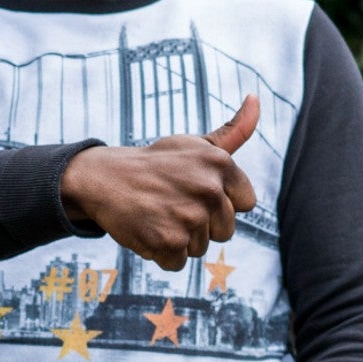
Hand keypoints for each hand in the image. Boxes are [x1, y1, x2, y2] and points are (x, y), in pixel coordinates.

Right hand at [59, 95, 258, 269]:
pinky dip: (161, 253)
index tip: (197, 191)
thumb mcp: (197, 143)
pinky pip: (178, 262)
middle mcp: (209, 189)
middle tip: (173, 203)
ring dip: (180, 238)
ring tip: (159, 214)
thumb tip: (256, 98)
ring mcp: (190, 217)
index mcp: (220, 164)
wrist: (106, 177)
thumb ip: (235, 130)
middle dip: (202, 224)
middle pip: (225, 231)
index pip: (246, 203)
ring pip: (201, 248)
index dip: (222, 202)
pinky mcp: (169, 242)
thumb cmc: (157, 162)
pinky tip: (148, 229)